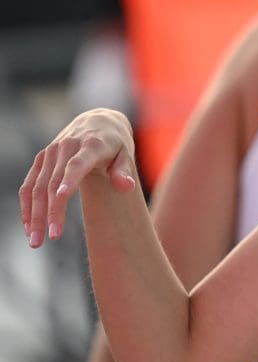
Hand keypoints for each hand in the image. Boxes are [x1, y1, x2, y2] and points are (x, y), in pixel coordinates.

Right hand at [20, 109, 137, 247]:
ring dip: (35, 215)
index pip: (77, 164)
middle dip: (50, 211)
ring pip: (38, 187)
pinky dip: (27, 206)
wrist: (98, 121)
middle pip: (54, 182)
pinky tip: (29, 226)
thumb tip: (127, 187)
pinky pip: (29, 185)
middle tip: (51, 238)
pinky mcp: (41, 159)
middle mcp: (67, 147)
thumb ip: (124, 170)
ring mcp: (51, 153)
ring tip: (36, 241)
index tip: (62, 198)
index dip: (69, 180)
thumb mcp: (125, 153)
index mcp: (91, 145)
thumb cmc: (115, 143)